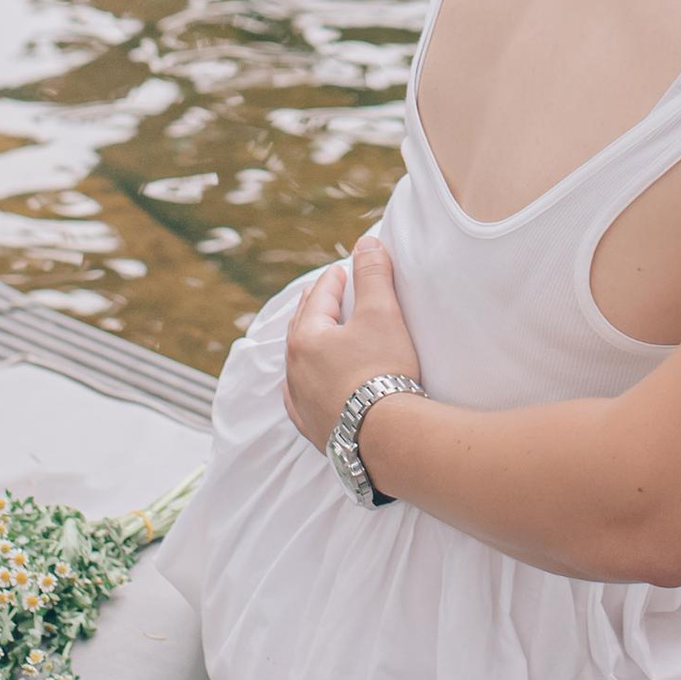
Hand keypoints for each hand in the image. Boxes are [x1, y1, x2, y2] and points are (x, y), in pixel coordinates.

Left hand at [285, 230, 422, 453]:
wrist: (386, 437)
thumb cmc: (383, 370)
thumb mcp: (381, 313)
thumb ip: (372, 274)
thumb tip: (365, 243)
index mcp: (305, 338)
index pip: (319, 297)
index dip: (334, 279)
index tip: (343, 269)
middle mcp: (294, 370)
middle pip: (303, 327)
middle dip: (317, 307)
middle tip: (329, 295)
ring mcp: (300, 401)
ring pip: (299, 363)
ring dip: (310, 345)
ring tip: (321, 336)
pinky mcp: (312, 427)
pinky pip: (302, 398)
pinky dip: (307, 382)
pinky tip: (311, 384)